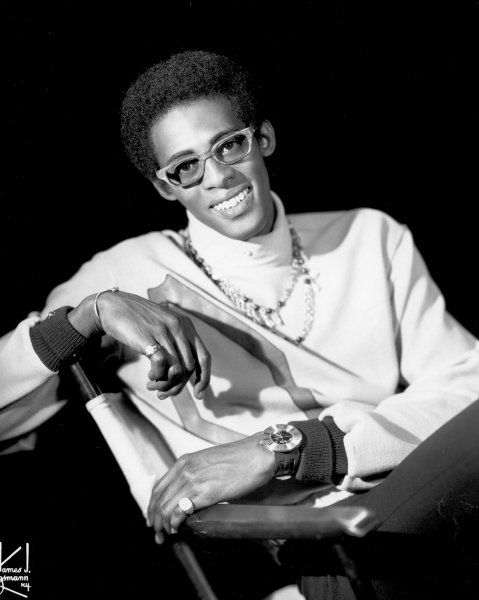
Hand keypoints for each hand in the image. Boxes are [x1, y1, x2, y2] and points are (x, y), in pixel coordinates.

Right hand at [68, 291, 210, 398]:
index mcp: (186, 325)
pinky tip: (149, 377)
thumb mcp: (163, 327)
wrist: (112, 306)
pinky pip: (162, 365)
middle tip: (163, 393)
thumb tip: (181, 374)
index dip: (204, 378)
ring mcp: (164, 332)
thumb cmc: (137, 321)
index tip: (198, 395)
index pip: (204, 357)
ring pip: (176, 370)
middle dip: (178, 386)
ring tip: (152, 386)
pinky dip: (157, 377)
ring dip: (165, 384)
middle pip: (189, 368)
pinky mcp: (149, 338)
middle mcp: (179, 327)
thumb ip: (175, 344)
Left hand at [147, 434, 274, 542]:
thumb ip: (196, 474)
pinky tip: (179, 528)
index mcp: (184, 462)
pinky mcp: (206, 493)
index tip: (154, 519)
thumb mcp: (209, 461)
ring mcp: (194, 481)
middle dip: (155, 520)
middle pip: (158, 500)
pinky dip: (175, 523)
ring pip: (165, 508)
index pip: (158, 488)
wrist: (257, 454)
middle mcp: (185, 470)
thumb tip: (190, 493)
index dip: (152, 507)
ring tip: (168, 534)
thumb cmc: (239, 458)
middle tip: (158, 534)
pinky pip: (180, 511)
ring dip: (164, 525)